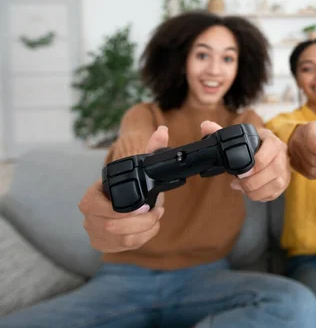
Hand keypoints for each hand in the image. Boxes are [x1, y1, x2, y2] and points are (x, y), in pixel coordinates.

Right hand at [78, 126, 168, 252]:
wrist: (125, 201)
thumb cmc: (131, 184)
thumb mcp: (140, 167)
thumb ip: (152, 150)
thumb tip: (163, 131)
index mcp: (91, 196)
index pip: (94, 206)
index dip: (120, 210)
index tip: (145, 205)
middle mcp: (89, 217)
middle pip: (111, 226)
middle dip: (141, 221)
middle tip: (157, 211)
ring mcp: (96, 233)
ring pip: (121, 240)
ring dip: (146, 230)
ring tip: (156, 218)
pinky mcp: (105, 245)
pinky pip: (125, 248)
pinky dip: (143, 239)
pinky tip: (150, 228)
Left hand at [201, 121, 289, 201]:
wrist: (272, 152)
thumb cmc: (254, 145)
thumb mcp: (242, 136)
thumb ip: (222, 132)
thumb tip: (205, 125)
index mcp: (272, 141)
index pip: (272, 148)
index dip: (258, 161)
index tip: (242, 171)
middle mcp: (283, 155)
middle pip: (274, 169)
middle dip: (253, 180)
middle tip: (238, 183)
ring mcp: (285, 170)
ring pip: (275, 184)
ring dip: (256, 191)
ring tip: (242, 189)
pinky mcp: (284, 183)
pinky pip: (275, 193)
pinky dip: (261, 196)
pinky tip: (250, 193)